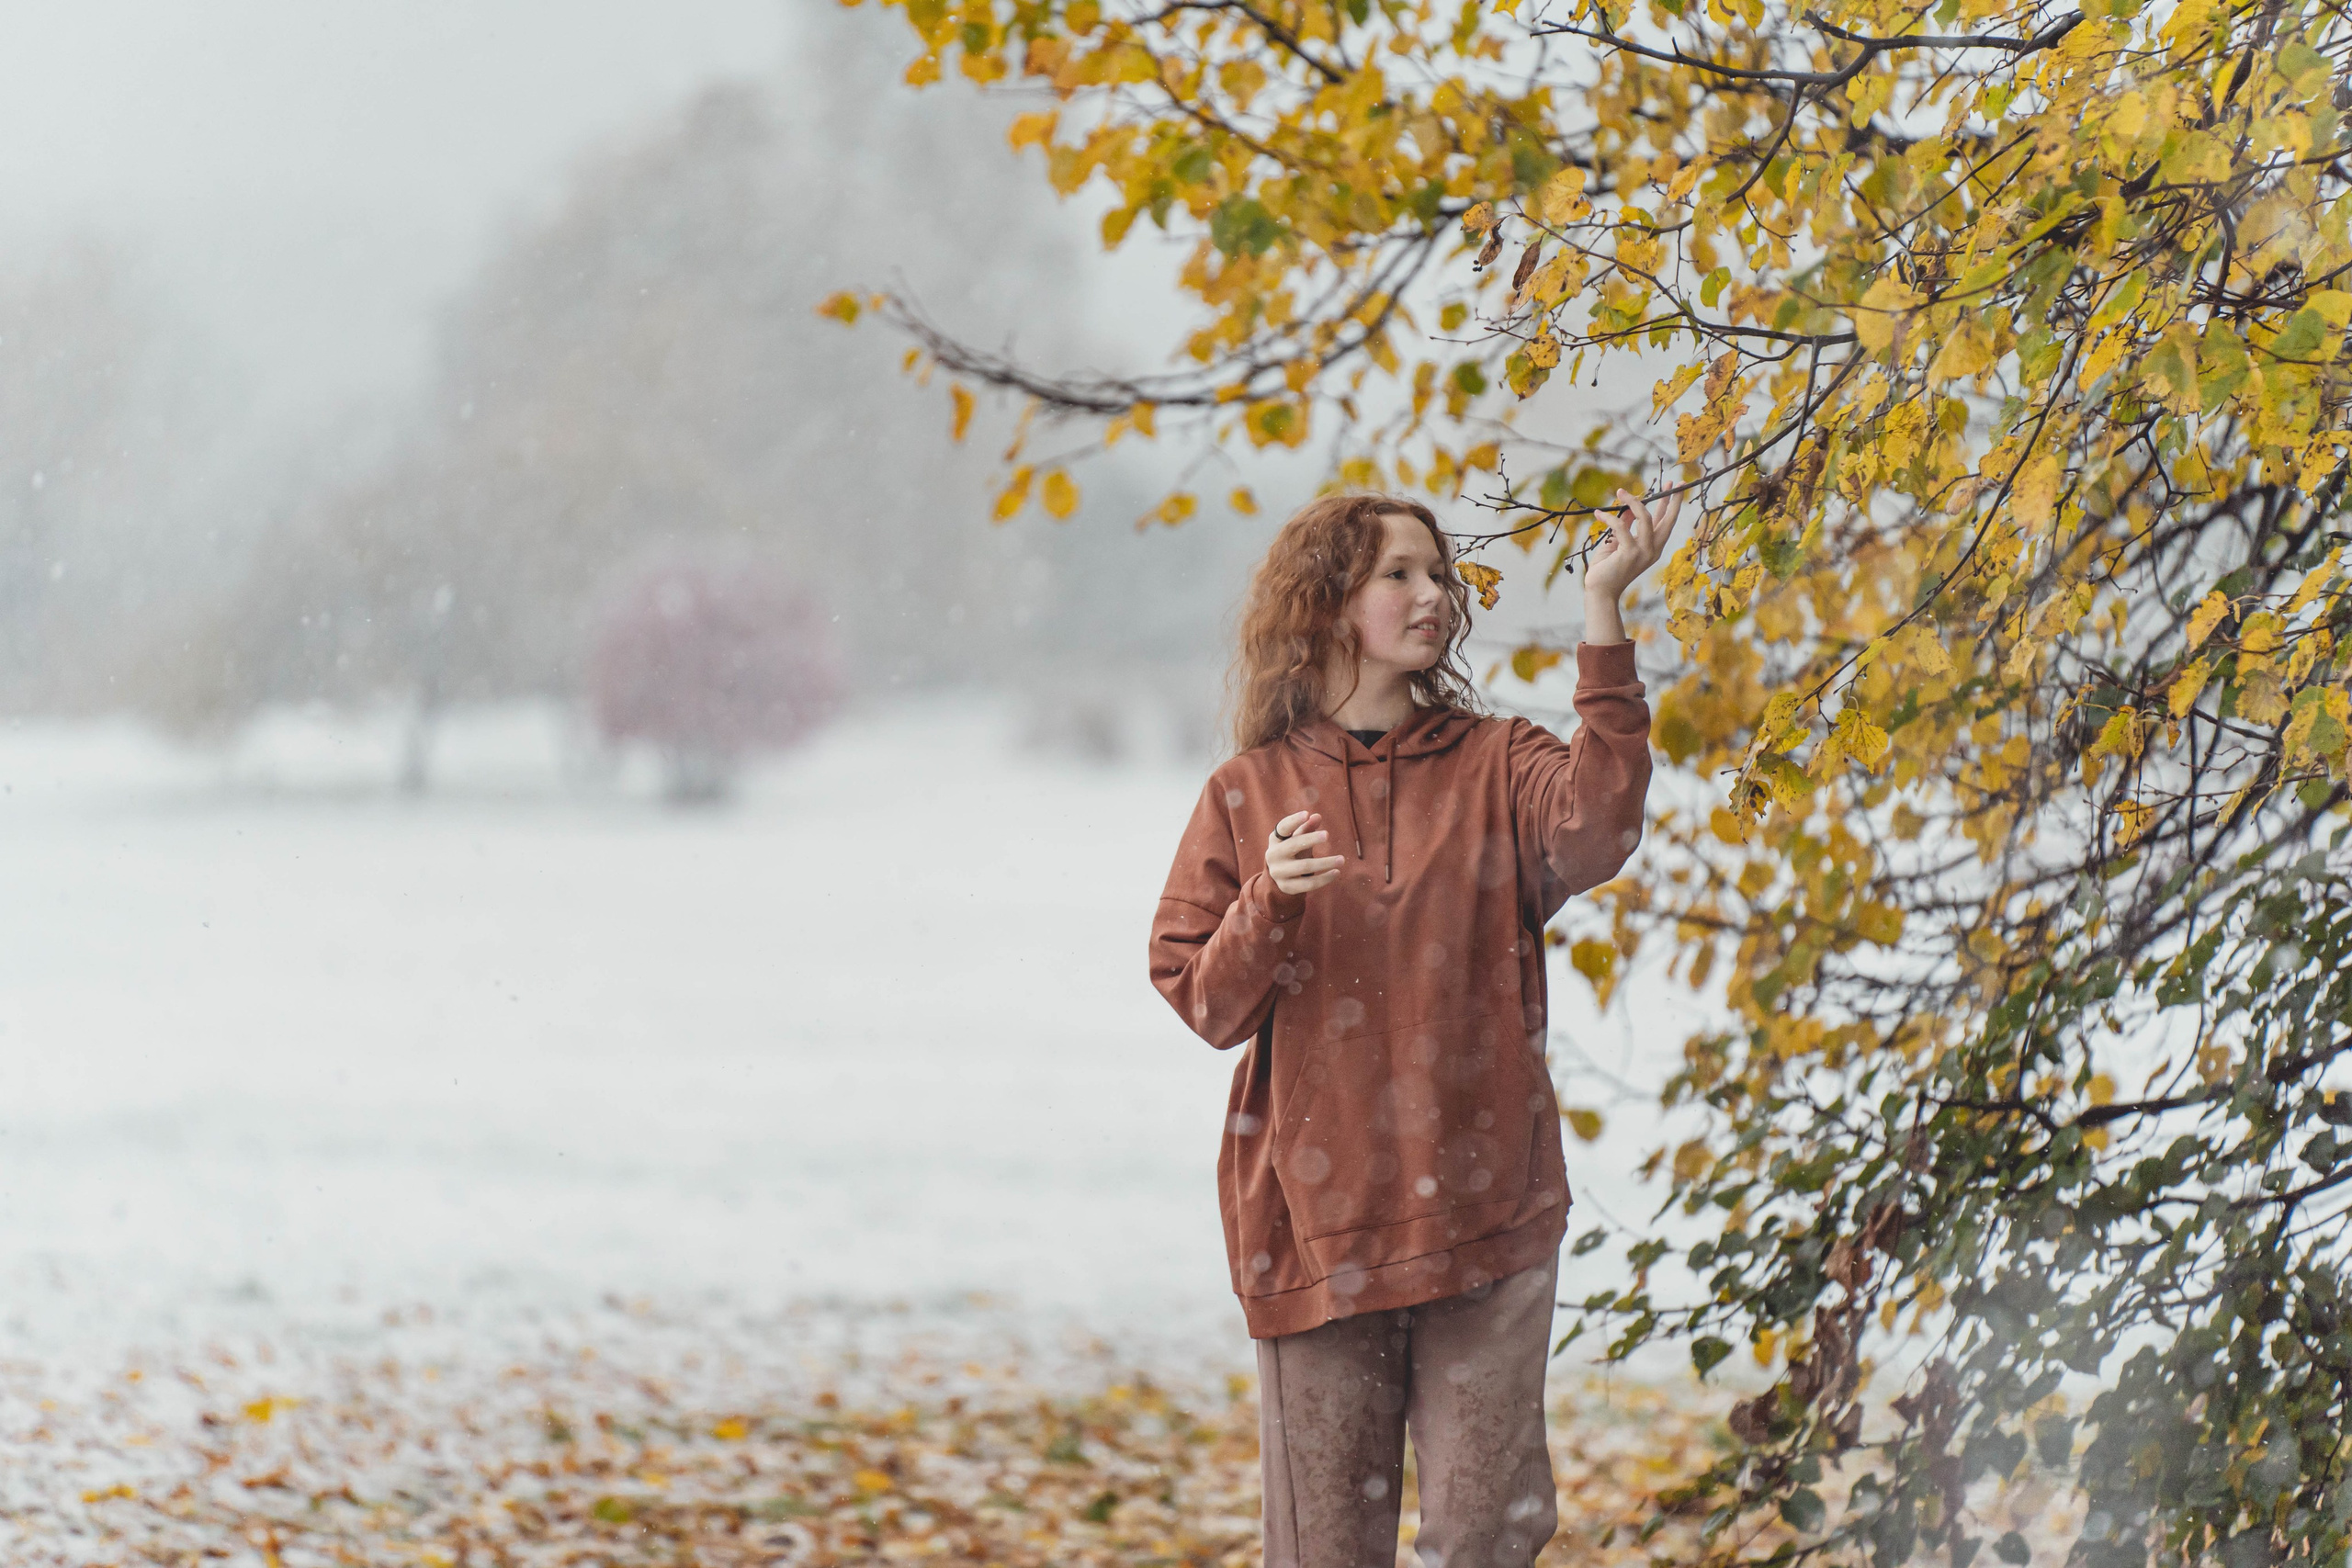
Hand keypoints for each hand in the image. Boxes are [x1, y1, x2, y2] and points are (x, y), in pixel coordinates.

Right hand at [1268, 810, 1344, 895]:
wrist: (1280, 876)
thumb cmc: (1292, 851)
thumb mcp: (1297, 838)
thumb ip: (1307, 827)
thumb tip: (1317, 816)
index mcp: (1275, 840)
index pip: (1283, 828)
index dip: (1293, 821)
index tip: (1306, 814)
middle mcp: (1273, 856)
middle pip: (1293, 846)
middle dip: (1310, 839)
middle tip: (1327, 834)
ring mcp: (1278, 872)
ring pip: (1304, 866)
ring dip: (1325, 862)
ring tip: (1341, 859)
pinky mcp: (1287, 887)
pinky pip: (1308, 884)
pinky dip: (1324, 878)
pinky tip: (1336, 872)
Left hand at [1584, 484, 1683, 642]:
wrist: (1600, 591)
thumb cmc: (1607, 568)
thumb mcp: (1618, 542)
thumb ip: (1626, 526)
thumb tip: (1630, 507)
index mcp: (1653, 547)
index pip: (1665, 522)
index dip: (1669, 504)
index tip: (1673, 488)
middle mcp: (1653, 550)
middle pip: (1667, 520)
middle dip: (1671, 500)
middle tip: (1673, 482)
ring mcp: (1643, 552)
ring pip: (1645, 518)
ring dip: (1632, 501)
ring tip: (1620, 492)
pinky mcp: (1630, 553)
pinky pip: (1621, 527)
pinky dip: (1609, 518)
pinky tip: (1598, 514)